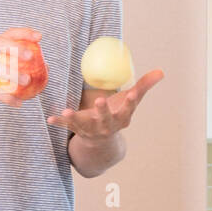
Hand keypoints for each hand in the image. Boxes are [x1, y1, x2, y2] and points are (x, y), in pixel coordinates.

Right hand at [0, 27, 42, 116]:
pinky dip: (7, 98)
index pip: (8, 35)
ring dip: (11, 73)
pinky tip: (19, 104)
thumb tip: (46, 67)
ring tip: (27, 81)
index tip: (39, 37)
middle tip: (31, 55)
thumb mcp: (2, 74)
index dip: (24, 33)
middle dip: (15, 47)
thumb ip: (21, 69)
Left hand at [46, 69, 164, 137]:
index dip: (130, 102)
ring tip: (68, 110)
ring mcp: (91, 130)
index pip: (128, 110)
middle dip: (102, 111)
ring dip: (75, 118)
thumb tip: (161, 71)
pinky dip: (59, 122)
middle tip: (99, 100)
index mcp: (122, 118)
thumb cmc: (118, 113)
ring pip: (83, 124)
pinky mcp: (77, 129)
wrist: (102, 139)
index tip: (132, 94)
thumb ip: (144, 86)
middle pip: (105, 119)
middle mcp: (107, 126)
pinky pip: (67, 126)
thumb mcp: (130, 101)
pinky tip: (50, 118)